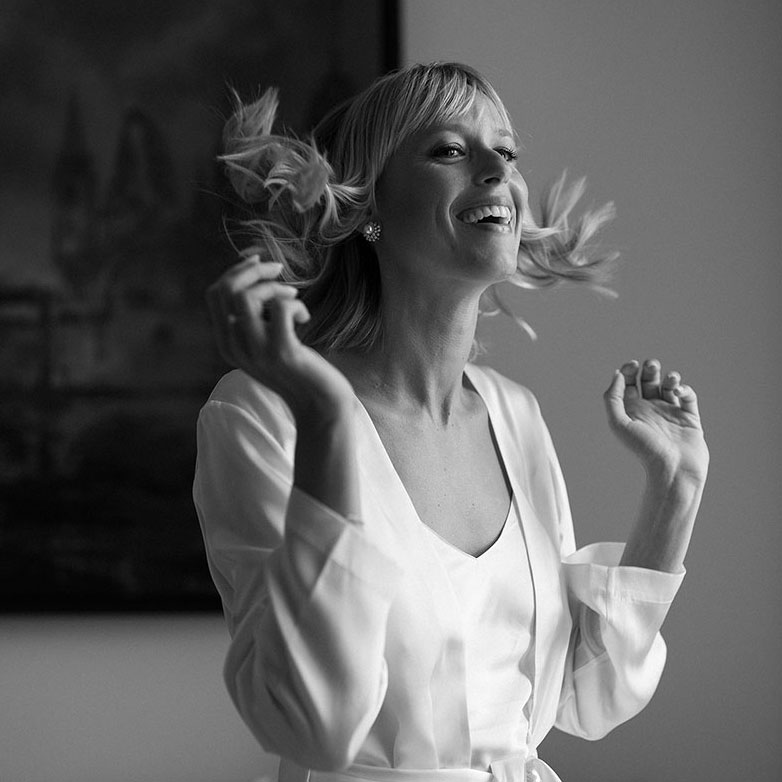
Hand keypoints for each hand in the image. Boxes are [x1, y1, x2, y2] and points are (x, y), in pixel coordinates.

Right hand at [206, 254, 354, 420]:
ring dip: (272, 287)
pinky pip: (279, 307)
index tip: (258, 263)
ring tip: (293, 297)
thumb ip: (254, 317)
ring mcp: (257, 351)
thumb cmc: (297, 369)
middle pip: (226, 290)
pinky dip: (295, 304)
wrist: (319, 405)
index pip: (214, 294)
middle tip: (278, 270)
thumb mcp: (266, 343)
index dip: (235, 271)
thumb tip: (254, 271)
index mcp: (227, 343)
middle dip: (252, 270)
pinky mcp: (282, 352)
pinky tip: (305, 318)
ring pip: (246, 297)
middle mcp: (235, 348)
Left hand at [603, 359, 708, 483]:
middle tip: (651, 365)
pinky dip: (685, 389)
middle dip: (650, 369)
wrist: (673, 469)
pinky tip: (678, 391)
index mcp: (631, 412)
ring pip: (669, 387)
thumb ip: (613, 398)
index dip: (630, 370)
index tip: (633, 365)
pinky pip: (688, 397)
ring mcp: (670, 414)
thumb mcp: (618, 423)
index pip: (629, 384)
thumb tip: (617, 374)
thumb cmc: (643, 450)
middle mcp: (650, 411)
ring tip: (670, 378)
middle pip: (649, 382)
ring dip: (669, 377)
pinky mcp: (689, 418)